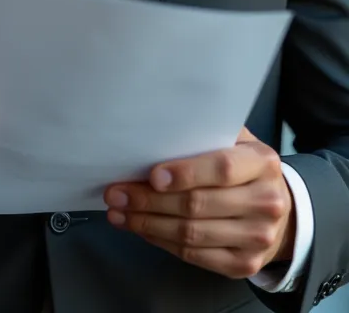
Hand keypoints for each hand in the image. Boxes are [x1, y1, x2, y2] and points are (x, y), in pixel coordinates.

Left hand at [104, 128, 295, 279]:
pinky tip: (143, 230)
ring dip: (148, 224)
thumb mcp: (237, 142)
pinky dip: (162, 242)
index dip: (185, 173)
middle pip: (198, 205)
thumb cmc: (246, 169)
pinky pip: (194, 256)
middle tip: (117, 193)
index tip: (152, 175)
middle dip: (149, 200)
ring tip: (120, 213)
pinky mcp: (244, 264)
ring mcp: (257, 237)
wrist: (280, 211)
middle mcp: (266, 202)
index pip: (222, 168)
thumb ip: (207, 135)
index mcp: (262, 163)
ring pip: (191, 234)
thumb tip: (156, 133)